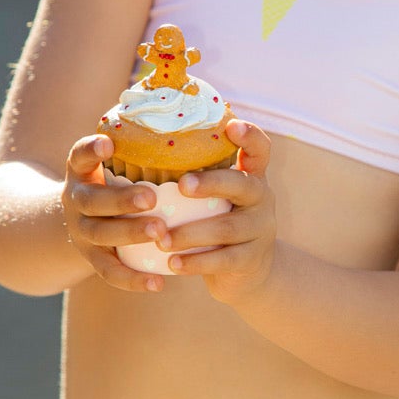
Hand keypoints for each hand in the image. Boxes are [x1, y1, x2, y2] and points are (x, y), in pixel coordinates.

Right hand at [61, 135, 167, 292]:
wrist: (80, 219)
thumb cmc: (115, 182)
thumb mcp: (115, 162)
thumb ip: (140, 146)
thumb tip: (200, 121)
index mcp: (81, 171)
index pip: (79, 155)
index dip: (90, 150)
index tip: (108, 144)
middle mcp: (77, 200)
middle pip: (94, 201)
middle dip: (122, 200)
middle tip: (151, 198)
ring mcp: (82, 232)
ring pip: (102, 235)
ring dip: (130, 234)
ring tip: (160, 231)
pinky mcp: (92, 258)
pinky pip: (110, 272)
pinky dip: (133, 279)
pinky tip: (159, 283)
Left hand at [161, 122, 275, 304]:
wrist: (248, 272)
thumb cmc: (218, 221)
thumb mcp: (217, 196)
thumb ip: (196, 175)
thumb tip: (137, 145)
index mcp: (252, 176)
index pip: (260, 148)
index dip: (249, 135)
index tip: (231, 126)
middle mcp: (261, 198)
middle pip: (242, 184)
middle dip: (211, 183)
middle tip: (181, 185)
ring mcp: (260, 229)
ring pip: (228, 228)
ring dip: (191, 233)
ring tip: (162, 239)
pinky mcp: (252, 259)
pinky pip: (224, 260)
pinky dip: (196, 263)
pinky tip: (172, 265)